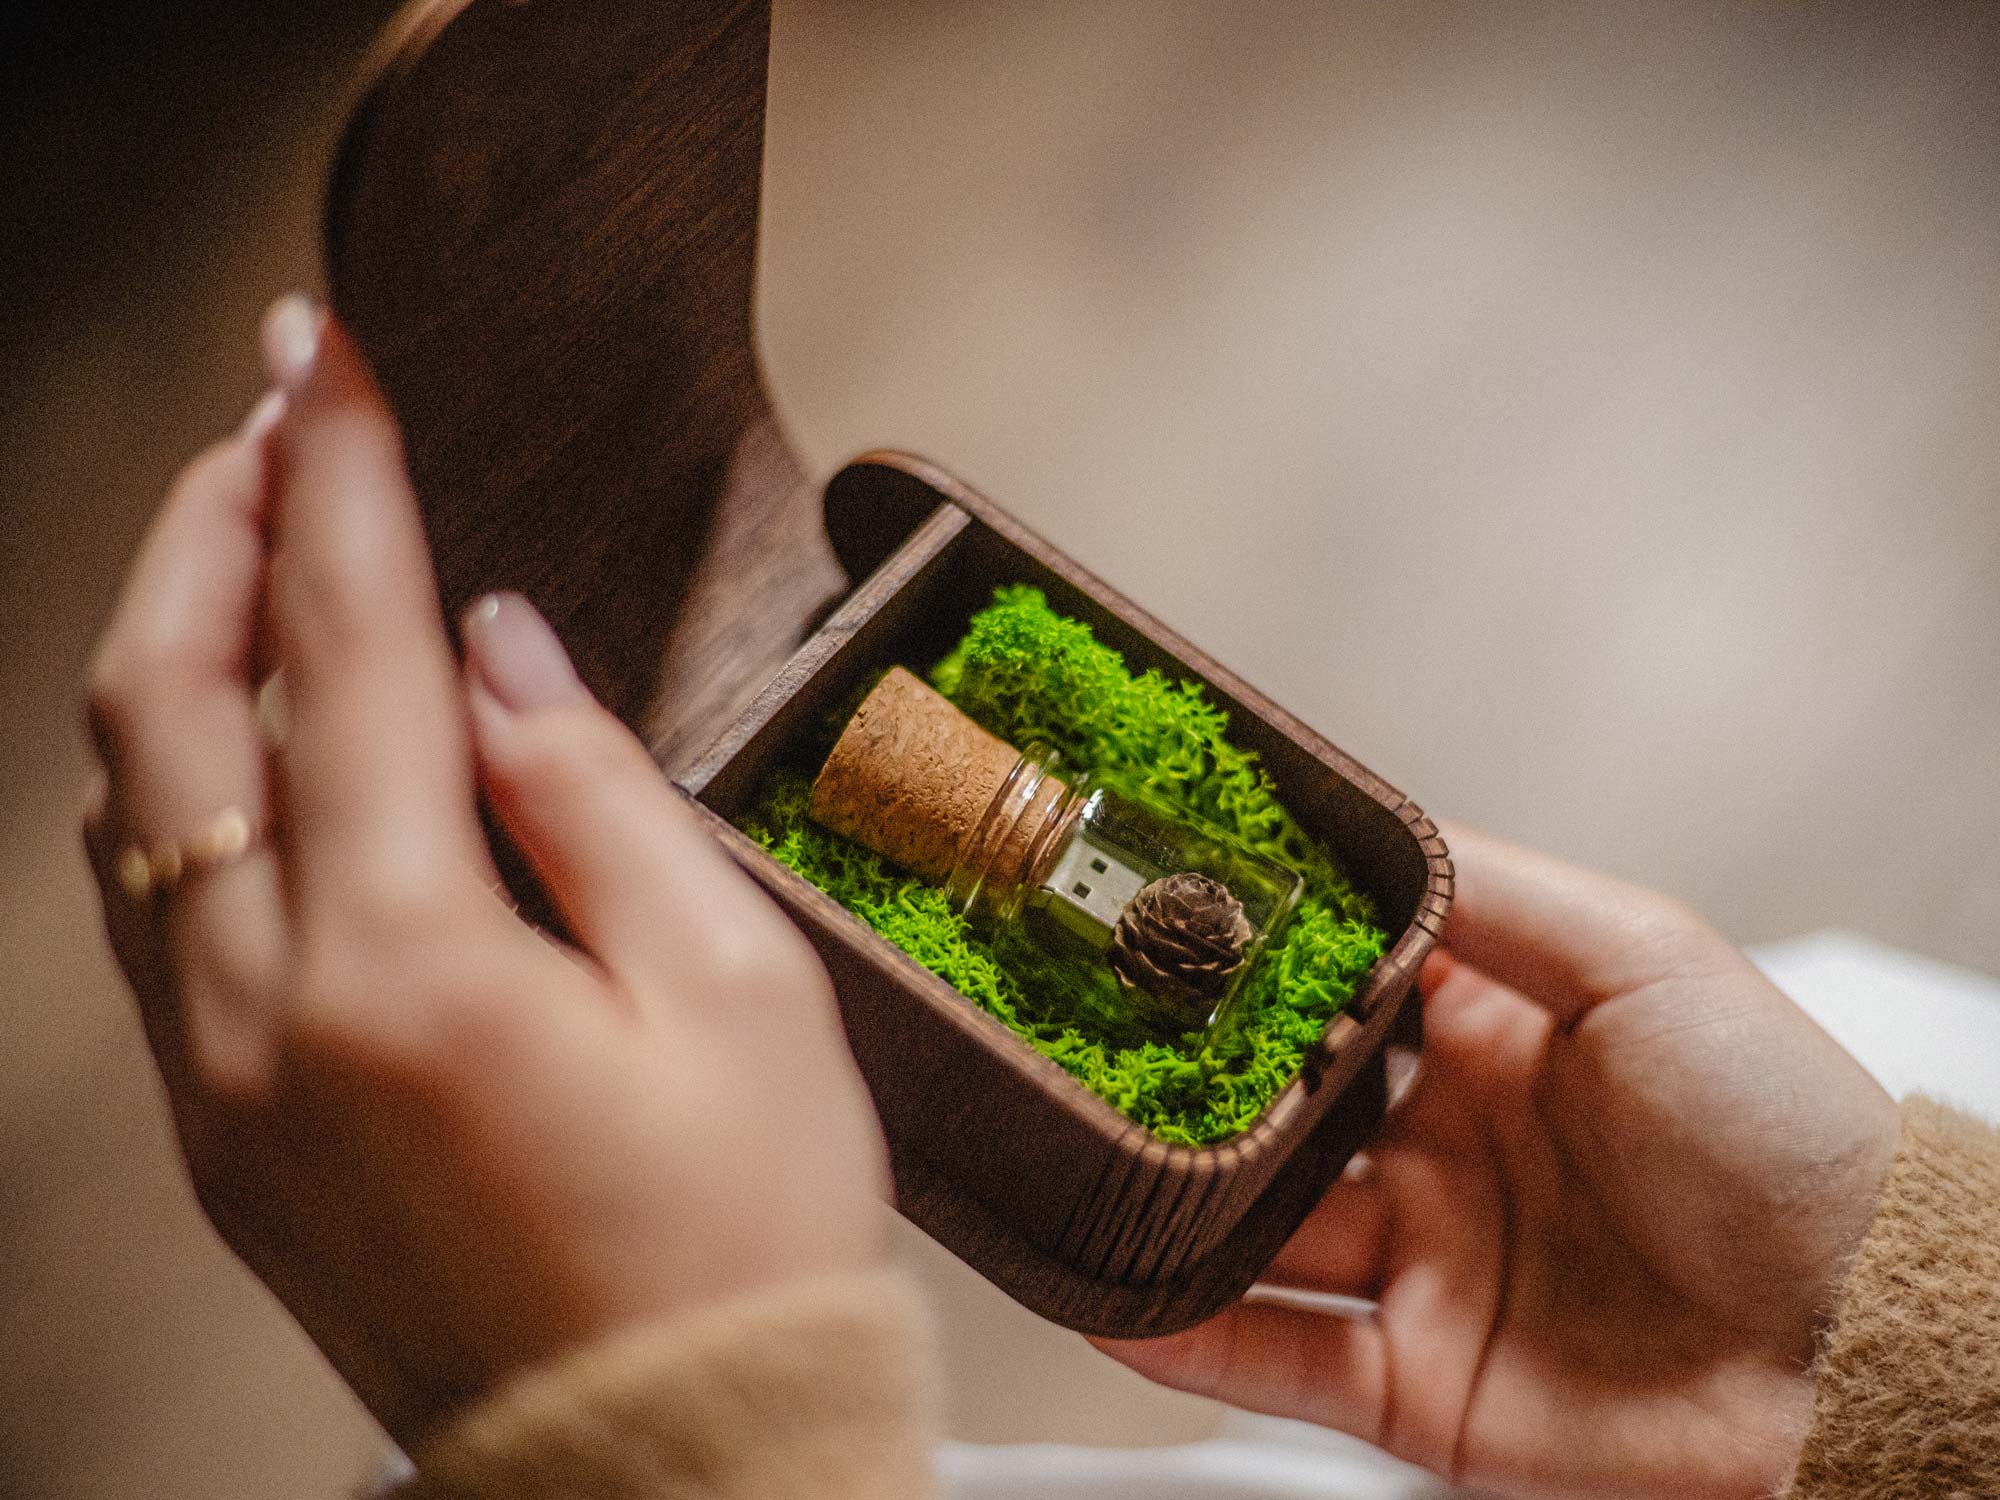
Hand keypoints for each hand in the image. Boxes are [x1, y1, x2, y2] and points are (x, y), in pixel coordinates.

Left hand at [81, 298, 889, 1445]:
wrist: (672, 1461)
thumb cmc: (743, 1234)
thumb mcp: (732, 988)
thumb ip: (592, 793)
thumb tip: (498, 648)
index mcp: (412, 966)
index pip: (353, 654)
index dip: (341, 481)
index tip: (328, 351)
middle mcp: (270, 1016)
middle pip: (167, 707)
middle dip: (212, 526)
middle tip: (274, 413)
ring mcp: (224, 1083)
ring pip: (127, 805)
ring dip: (177, 642)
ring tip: (254, 539)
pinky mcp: (228, 1134)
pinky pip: (151, 908)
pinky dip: (178, 775)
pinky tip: (243, 728)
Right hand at [1095, 826, 1898, 1498]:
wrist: (1866, 1352)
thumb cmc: (1789, 1137)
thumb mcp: (1643, 959)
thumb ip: (1494, 896)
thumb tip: (1362, 830)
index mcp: (1493, 1040)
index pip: (1333, 988)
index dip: (1245, 959)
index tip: (1152, 914)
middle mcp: (1444, 1149)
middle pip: (1273, 1111)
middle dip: (1180, 1082)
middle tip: (1082, 1040)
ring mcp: (1426, 1267)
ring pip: (1256, 1232)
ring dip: (1165, 1204)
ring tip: (1071, 1163)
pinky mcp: (1421, 1384)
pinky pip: (1279, 1356)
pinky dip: (1191, 1332)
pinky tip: (1120, 1294)